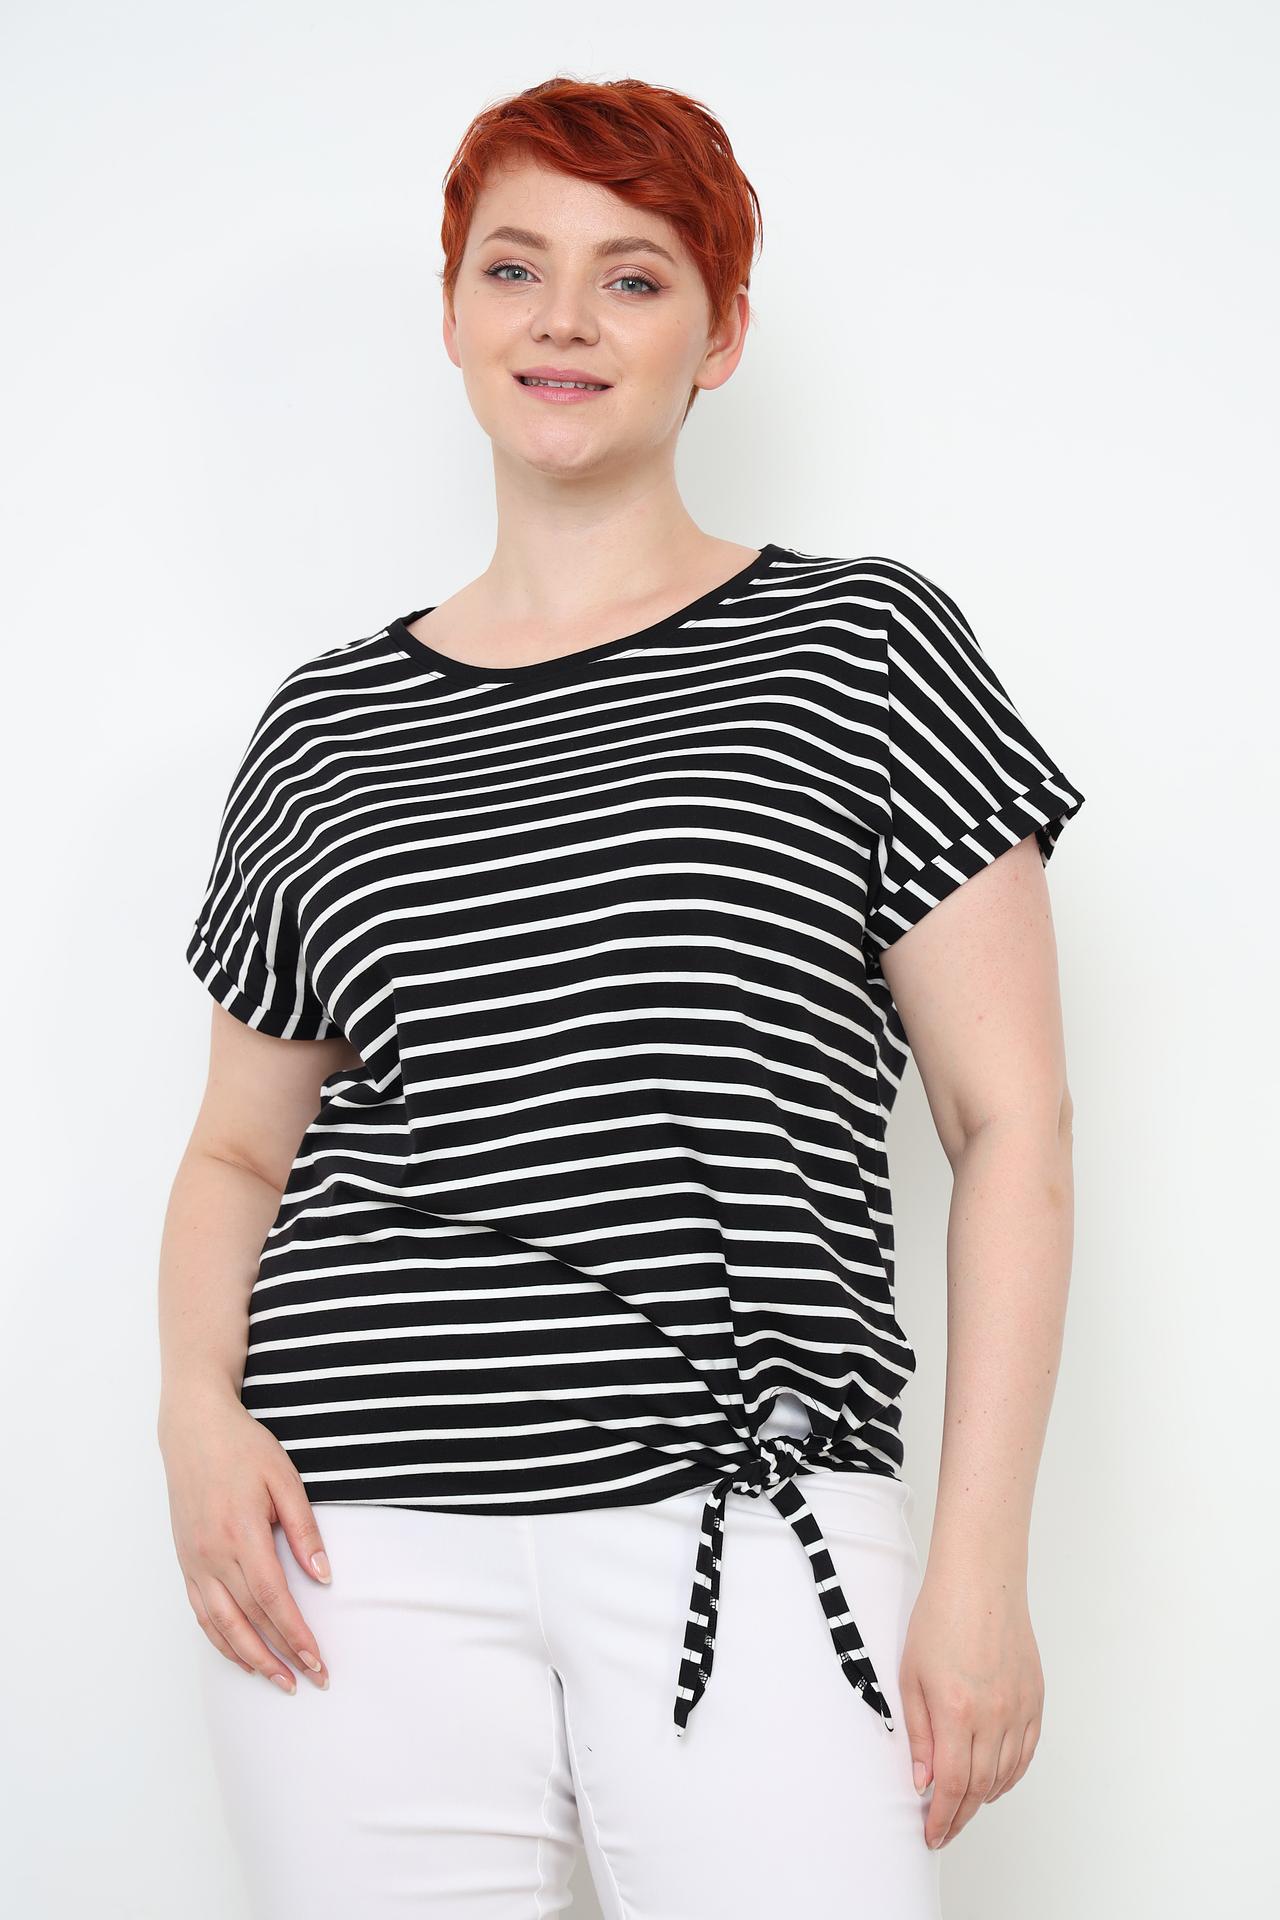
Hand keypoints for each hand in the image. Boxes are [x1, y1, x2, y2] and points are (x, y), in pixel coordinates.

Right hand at [158, 1384, 332, 1693]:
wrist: (193, 1430)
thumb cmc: (242, 1448)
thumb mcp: (284, 1478)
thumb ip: (304, 1530)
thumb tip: (324, 1576)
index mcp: (241, 1532)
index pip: (272, 1598)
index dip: (295, 1633)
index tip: (318, 1659)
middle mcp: (213, 1554)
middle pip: (248, 1619)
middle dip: (280, 1655)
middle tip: (310, 1679)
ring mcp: (194, 1561)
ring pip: (221, 1625)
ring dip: (251, 1658)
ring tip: (279, 1680)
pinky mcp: (185, 1562)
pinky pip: (202, 1613)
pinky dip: (221, 1640)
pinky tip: (242, 1655)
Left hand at [899, 1564, 1043, 1849]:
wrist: (981, 1581)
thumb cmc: (939, 1618)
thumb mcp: (911, 1675)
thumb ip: (918, 1733)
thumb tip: (922, 1781)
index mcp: (957, 1711)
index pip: (952, 1785)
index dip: (942, 1818)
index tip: (931, 1834)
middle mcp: (993, 1715)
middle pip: (980, 1787)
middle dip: (960, 1815)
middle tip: (943, 1828)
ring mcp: (1019, 1708)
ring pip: (1005, 1775)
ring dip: (984, 1797)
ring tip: (963, 1806)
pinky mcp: (1035, 1699)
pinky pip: (1026, 1753)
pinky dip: (1010, 1774)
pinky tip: (994, 1780)